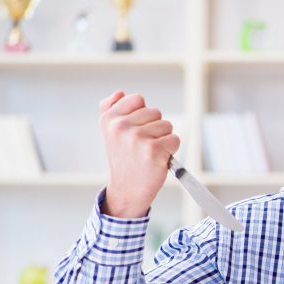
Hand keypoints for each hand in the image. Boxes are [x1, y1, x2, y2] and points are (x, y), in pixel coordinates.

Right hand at [98, 91, 179, 217]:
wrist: (128, 190)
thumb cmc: (124, 160)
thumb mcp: (109, 133)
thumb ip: (111, 109)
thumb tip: (120, 92)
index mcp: (108, 119)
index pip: (138, 99)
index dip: (143, 115)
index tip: (135, 130)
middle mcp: (120, 126)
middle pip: (155, 112)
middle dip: (154, 128)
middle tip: (142, 146)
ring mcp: (137, 137)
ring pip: (166, 125)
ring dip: (163, 139)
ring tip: (150, 153)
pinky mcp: (153, 149)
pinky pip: (175, 139)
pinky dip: (171, 150)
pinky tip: (159, 159)